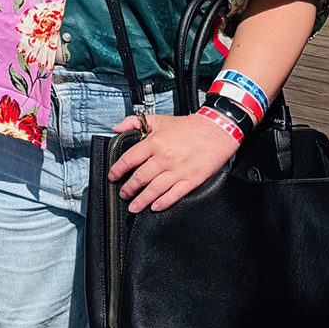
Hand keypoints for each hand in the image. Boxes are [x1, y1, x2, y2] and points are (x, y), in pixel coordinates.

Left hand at [107, 112, 237, 212]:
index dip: (118, 170)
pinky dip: (163, 203)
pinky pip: (174, 195)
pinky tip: (155, 207)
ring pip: (155, 189)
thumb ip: (133, 122)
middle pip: (140, 178)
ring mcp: (178, 171)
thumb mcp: (158, 120)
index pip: (129, 159)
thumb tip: (116, 129)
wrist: (215, 131)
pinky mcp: (191, 180)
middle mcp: (164, 158)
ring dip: (142, 200)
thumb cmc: (187, 127)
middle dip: (128, 189)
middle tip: (123, 194)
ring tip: (133, 206)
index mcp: (154, 143)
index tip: (113, 177)